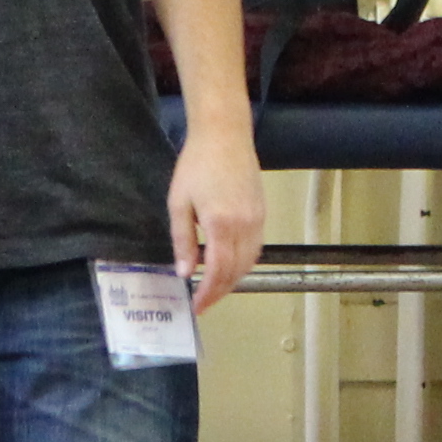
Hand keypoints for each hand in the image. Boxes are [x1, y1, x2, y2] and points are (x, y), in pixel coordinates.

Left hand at [168, 124, 263, 309]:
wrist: (224, 135)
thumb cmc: (196, 165)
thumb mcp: (178, 203)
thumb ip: (182, 240)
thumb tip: (185, 272)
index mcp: (220, 224)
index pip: (217, 271)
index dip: (208, 293)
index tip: (197, 306)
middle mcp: (244, 226)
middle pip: (236, 271)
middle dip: (220, 291)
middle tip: (203, 302)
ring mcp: (257, 220)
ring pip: (250, 262)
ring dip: (233, 279)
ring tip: (215, 288)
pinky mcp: (262, 213)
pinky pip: (256, 248)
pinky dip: (244, 263)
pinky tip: (229, 265)